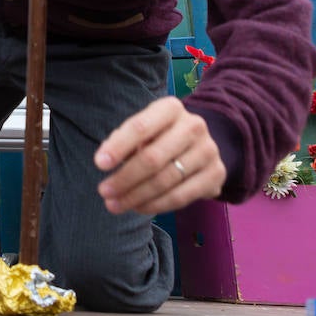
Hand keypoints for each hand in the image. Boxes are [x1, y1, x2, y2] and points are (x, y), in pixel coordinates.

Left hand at [94, 96, 225, 214]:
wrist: (200, 145)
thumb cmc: (160, 135)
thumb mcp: (143, 130)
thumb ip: (123, 140)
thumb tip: (105, 160)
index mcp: (171, 108)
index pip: (140, 127)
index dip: (118, 147)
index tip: (99, 164)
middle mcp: (194, 126)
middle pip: (152, 158)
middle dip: (124, 178)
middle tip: (104, 192)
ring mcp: (209, 150)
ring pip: (166, 180)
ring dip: (136, 196)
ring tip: (114, 204)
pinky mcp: (217, 174)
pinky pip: (181, 196)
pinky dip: (156, 205)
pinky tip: (138, 208)